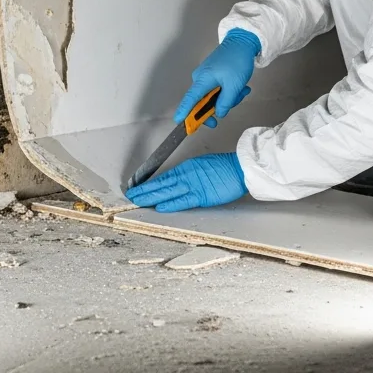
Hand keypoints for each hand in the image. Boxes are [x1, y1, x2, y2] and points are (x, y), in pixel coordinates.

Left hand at [126, 153, 247, 211]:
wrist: (240, 168)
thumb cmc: (225, 167)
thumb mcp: (202, 166)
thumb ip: (189, 174)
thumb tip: (178, 182)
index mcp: (186, 167)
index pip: (163, 177)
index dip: (149, 184)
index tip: (138, 188)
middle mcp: (186, 175)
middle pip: (161, 184)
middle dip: (144, 190)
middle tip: (131, 195)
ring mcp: (193, 185)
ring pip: (167, 192)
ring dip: (151, 196)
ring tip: (138, 201)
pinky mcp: (202, 195)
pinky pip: (183, 201)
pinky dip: (170, 204)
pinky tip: (159, 206)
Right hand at [174, 29, 261, 127]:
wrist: (243, 41)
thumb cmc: (237, 62)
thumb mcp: (234, 86)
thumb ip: (225, 102)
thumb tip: (219, 113)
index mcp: (202, 80)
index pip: (190, 99)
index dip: (184, 111)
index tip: (179, 121)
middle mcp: (200, 79)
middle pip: (204, 101)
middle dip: (220, 105)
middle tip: (235, 102)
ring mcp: (206, 75)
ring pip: (214, 96)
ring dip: (229, 97)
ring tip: (243, 90)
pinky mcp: (213, 73)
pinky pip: (218, 88)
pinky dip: (229, 90)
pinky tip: (241, 87)